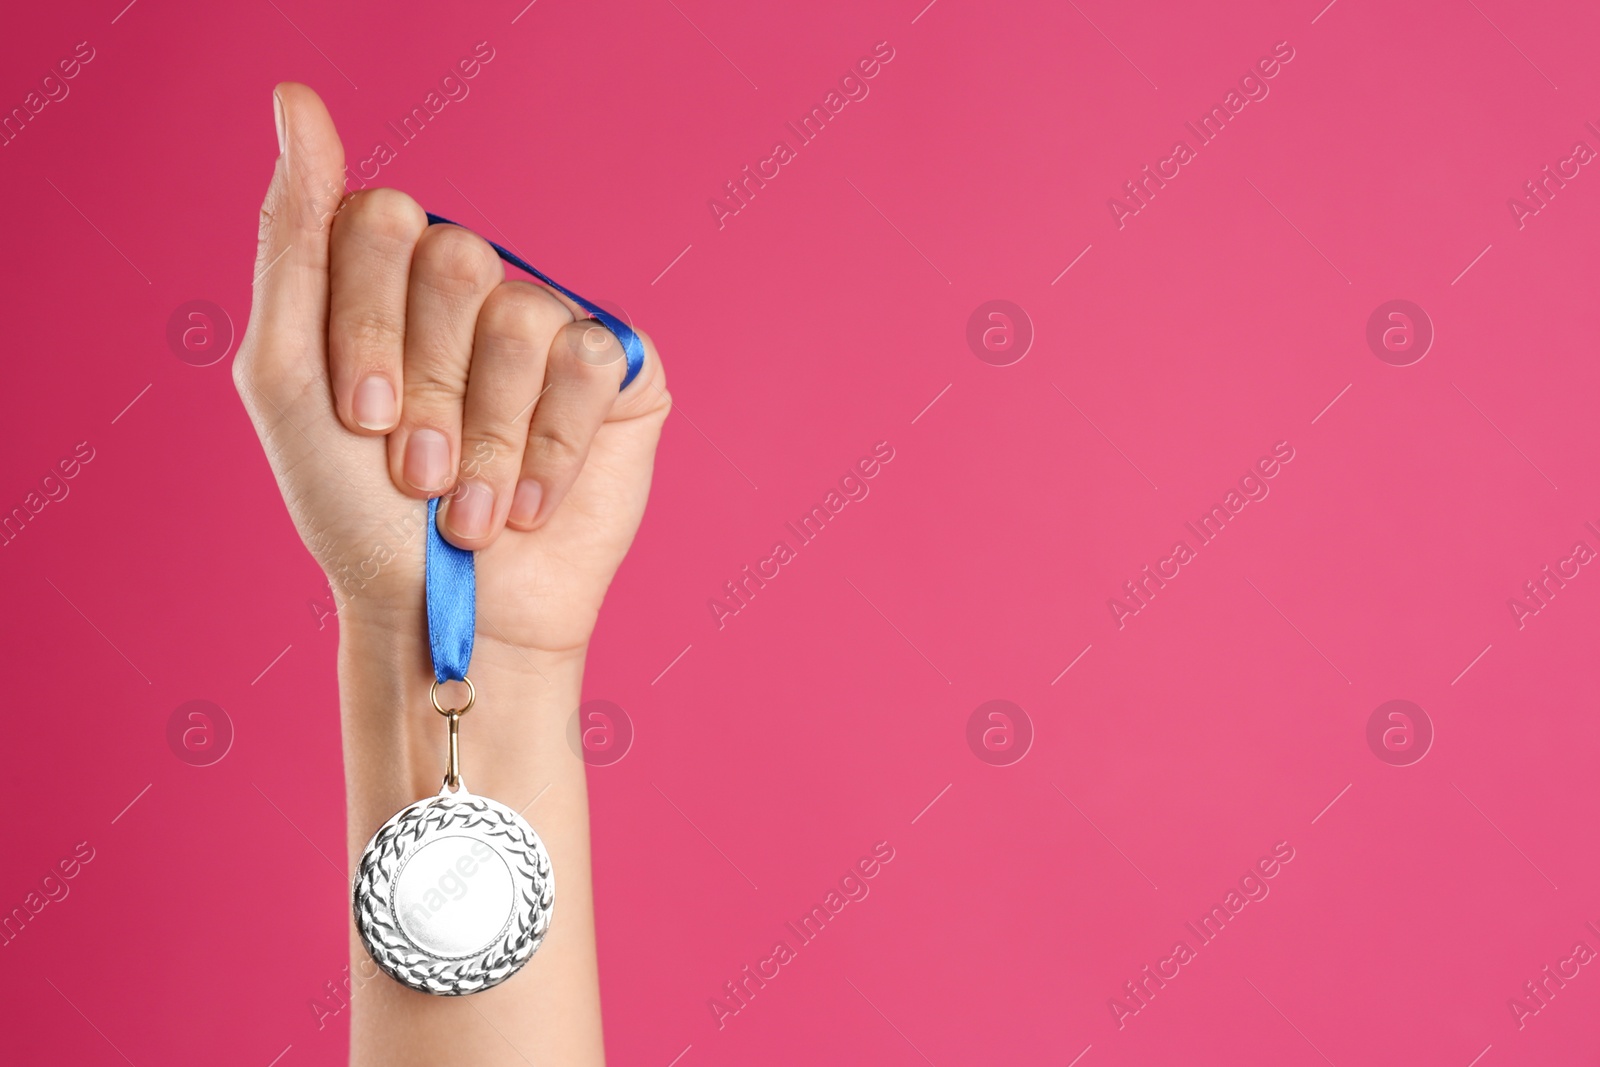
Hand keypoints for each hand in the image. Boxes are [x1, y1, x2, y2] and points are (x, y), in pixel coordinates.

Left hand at [233, 83, 669, 657]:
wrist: (454, 616)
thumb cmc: (360, 515)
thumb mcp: (286, 379)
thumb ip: (290, 240)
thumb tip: (295, 101)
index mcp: (388, 278)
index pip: (380, 221)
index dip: (370, 324)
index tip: (362, 418)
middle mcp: (473, 290)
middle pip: (456, 257)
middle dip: (431, 386)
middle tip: (419, 473)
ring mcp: (550, 324)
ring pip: (524, 317)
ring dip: (489, 436)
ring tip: (474, 511)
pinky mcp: (617, 370)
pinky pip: (590, 357)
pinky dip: (551, 448)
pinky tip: (531, 503)